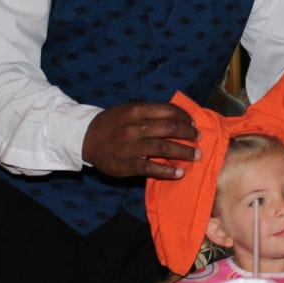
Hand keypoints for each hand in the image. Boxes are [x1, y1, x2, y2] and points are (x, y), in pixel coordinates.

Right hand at [83, 103, 199, 178]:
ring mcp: (130, 146)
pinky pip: (151, 168)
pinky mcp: (127, 164)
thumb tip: (177, 116)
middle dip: (188, 133)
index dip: (184, 116)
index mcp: (136, 110)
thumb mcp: (128, 110)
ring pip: (164, 148)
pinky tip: (179, 173)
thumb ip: (149, 112)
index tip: (192, 122)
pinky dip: (167, 171)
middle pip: (169, 128)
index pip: (168, 110)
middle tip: (198, 138)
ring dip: (184, 152)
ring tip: (196, 155)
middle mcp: (134, 127)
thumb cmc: (112, 123)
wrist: (85, 138)